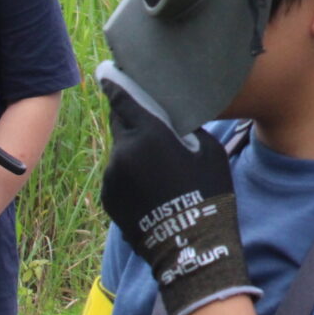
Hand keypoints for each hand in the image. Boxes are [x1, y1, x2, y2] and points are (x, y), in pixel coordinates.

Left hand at [98, 64, 256, 314]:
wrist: (191, 243)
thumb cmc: (208, 190)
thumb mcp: (207, 150)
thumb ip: (183, 130)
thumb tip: (170, 124)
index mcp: (147, 135)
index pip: (124, 101)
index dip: (114, 84)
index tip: (105, 71)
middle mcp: (122, 153)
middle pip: (121, 125)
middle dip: (131, 120)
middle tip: (151, 124)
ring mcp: (112, 178)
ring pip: (121, 152)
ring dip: (135, 152)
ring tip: (160, 168)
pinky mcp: (109, 198)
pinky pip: (119, 176)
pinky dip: (131, 174)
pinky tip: (153, 188)